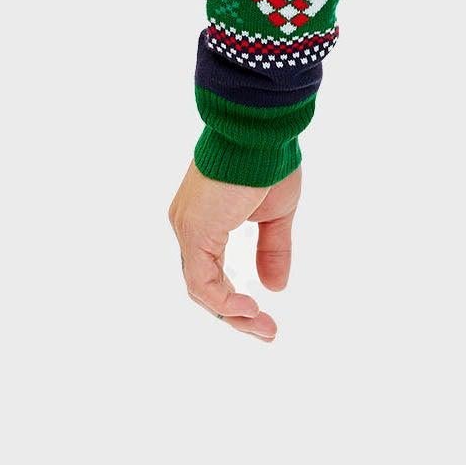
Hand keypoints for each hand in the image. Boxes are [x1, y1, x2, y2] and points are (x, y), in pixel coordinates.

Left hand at [168, 163, 300, 340]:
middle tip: (267, 332)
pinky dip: (224, 302)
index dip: (235, 299)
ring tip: (264, 328)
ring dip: (233, 314)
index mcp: (205, 220)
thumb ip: (273, 250)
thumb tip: (274, 287)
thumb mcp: (277, 214)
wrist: (260, 132)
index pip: (211, 272)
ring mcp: (188, 229)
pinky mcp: (195, 232)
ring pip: (201, 289)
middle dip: (236, 314)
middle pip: (204, 286)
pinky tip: (249, 308)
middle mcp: (189, 226)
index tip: (264, 316)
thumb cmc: (268, 161)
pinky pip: (202, 282)